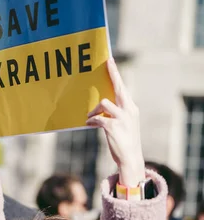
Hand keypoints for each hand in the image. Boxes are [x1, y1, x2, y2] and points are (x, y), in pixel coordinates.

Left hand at [86, 58, 144, 186]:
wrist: (130, 158)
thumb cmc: (125, 141)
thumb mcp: (124, 124)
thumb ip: (116, 113)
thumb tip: (101, 105)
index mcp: (131, 108)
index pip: (122, 88)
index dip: (115, 74)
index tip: (110, 61)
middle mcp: (129, 110)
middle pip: (118, 87)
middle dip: (112, 74)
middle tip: (106, 63)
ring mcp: (122, 118)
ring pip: (104, 103)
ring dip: (94, 110)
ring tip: (90, 117)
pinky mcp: (113, 127)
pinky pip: (98, 118)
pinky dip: (92, 120)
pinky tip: (88, 124)